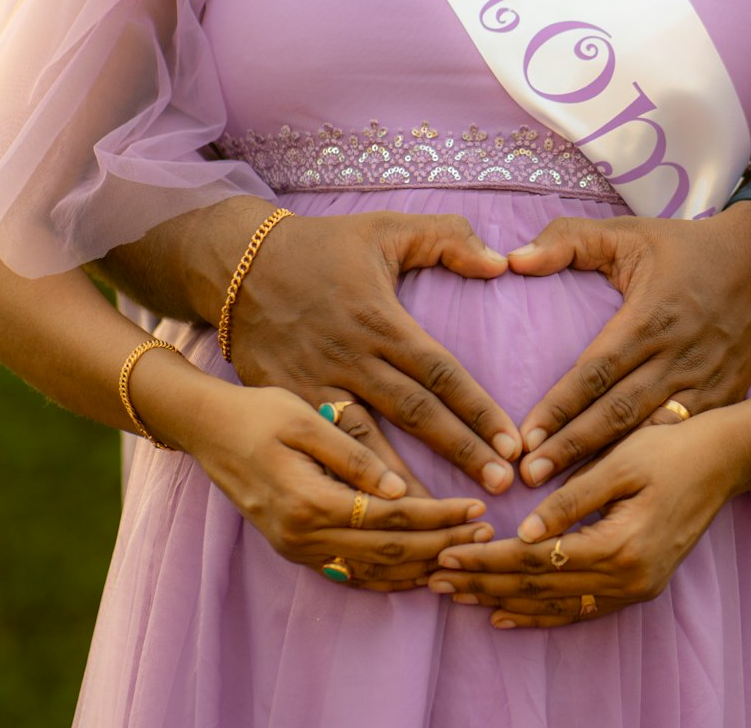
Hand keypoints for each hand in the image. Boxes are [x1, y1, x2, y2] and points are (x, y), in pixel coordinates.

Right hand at [180, 381, 495, 590]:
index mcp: (309, 501)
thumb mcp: (304, 419)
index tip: (476, 508)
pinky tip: (419, 568)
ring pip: (370, 572)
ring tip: (464, 552)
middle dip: (441, 544)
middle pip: (387, 553)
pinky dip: (388, 576)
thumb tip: (397, 488)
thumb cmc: (258, 412)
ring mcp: (296, 548)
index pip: (390, 519)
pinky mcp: (294, 548)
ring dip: (420, 566)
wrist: (207, 429)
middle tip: (485, 532)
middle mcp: (302, 536)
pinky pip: (349, 573)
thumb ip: (352, 456)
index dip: (437, 517)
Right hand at [228, 210, 520, 493]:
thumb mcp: (386, 228)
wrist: (237, 264)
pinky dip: (352, 485)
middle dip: (460, 452)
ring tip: (444, 522)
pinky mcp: (289, 402)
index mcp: (380, 319)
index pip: (440, 372)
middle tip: (501, 488)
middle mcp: (351, 357)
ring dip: (408, 484)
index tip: (512, 443)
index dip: (478, 409)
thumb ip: (449, 238)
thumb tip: (502, 263)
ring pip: (369, 446)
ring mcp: (316, 385)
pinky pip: (324, 452)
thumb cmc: (322, 246)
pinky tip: (376, 517)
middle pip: (414, 413)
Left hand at [427, 415, 737, 625]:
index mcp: (621, 546)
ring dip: (504, 601)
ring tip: (458, 598)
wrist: (724, 461)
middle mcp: (629, 579)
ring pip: (556, 606)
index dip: (488, 559)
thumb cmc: (671, 449)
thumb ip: (571, 499)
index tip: (446, 554)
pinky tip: (507, 614)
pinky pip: (580, 610)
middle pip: (541, 589)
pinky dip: (541, 614)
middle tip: (434, 579)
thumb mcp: (619, 463)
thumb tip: (525, 530)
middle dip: (484, 584)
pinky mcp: (638, 586)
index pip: (537, 560)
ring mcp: (636, 588)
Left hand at [509, 208, 750, 485]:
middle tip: (530, 477)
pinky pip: (682, 437)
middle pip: (619, 412)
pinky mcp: (724, 398)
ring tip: (564, 494)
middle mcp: (679, 356)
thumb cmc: (686, 248)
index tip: (526, 435)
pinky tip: (620, 489)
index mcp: (651, 317)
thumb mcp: (627, 233)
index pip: (597, 369)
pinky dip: (651, 463)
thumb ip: (568, 240)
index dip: (561, 405)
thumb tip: (515, 259)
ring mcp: (706, 382)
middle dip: (573, 447)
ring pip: (650, 434)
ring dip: (607, 465)